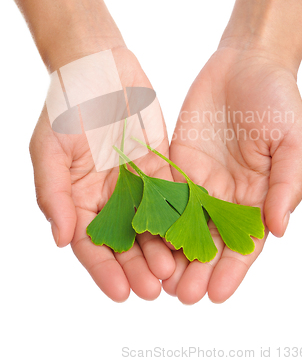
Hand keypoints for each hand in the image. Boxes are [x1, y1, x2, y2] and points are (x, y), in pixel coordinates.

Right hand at [30, 46, 175, 301]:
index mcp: (79, 197)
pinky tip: (193, 232)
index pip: (91, 243)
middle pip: (125, 240)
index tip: (120, 292)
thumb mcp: (49, 150)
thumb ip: (54, 194)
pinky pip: (172, 192)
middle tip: (156, 288)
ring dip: (163, 246)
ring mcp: (136, 181)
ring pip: (152, 222)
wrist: (97, 67)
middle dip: (139, 265)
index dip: (104, 270)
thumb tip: (62, 240)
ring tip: (177, 269)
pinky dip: (181, 214)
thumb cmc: (65, 107)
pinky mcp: (160, 163)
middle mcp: (109, 195)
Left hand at [163, 42, 301, 303]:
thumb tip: (279, 228)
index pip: (245, 241)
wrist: (247, 61)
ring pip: (183, 222)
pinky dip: (155, 215)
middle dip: (197, 268)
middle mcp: (227, 192)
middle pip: (210, 239)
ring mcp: (200, 177)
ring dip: (172, 250)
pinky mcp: (177, 159)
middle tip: (181, 294)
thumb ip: (286, 184)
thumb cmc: (278, 99)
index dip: (232, 269)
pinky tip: (143, 234)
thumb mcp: (293, 142)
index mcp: (258, 194)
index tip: (217, 293)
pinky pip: (164, 190)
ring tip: (159, 277)